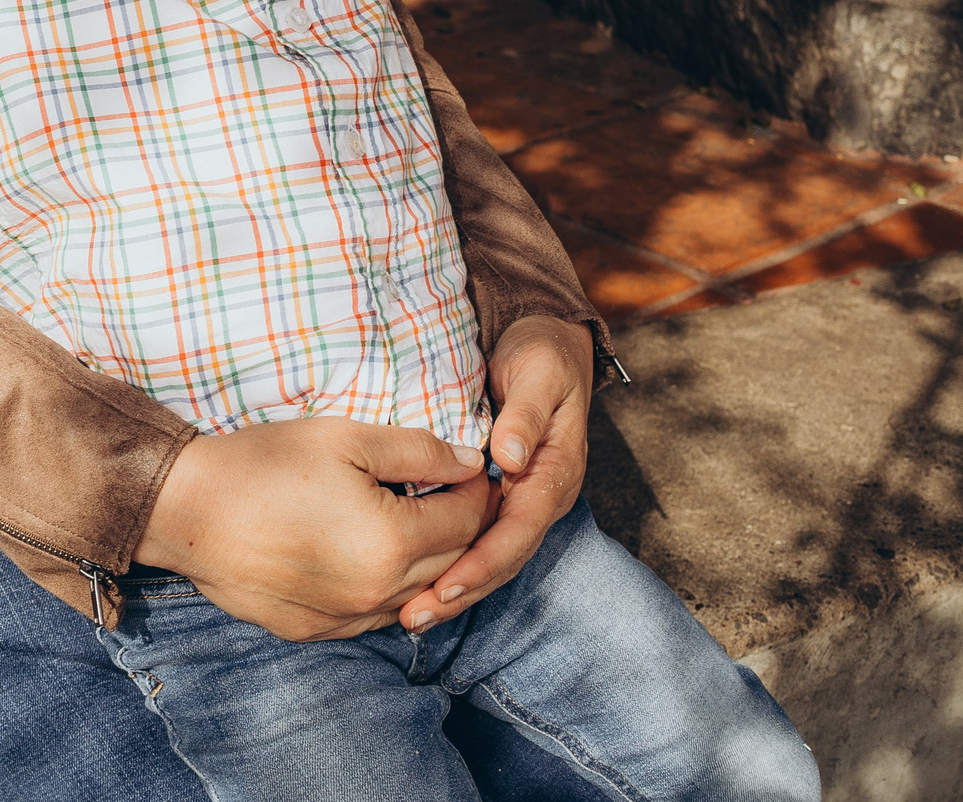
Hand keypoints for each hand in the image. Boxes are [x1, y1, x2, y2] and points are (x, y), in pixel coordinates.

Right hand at [135, 419, 490, 640]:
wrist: (189, 511)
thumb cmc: (265, 465)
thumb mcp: (346, 438)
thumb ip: (418, 451)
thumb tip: (470, 462)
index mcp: (392, 543)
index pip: (469, 520)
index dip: (478, 490)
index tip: (470, 467)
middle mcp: (378, 593)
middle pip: (455, 563)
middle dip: (465, 526)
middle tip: (453, 492)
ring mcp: (347, 620)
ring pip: (421, 597)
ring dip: (433, 562)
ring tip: (419, 522)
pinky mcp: (319, 632)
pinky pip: (378, 616)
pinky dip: (392, 588)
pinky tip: (375, 556)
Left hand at [394, 315, 593, 631]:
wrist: (546, 345)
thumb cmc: (542, 356)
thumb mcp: (539, 373)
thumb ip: (526, 414)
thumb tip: (511, 457)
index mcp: (553, 474)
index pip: (519, 530)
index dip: (482, 561)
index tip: (445, 586)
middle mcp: (539, 496)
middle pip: (503, 558)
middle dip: (462, 592)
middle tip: (414, 617)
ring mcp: (520, 500)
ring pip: (490, 559)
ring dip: (453, 591)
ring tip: (409, 618)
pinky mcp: (499, 497)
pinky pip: (476, 541)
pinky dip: (450, 567)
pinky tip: (416, 586)